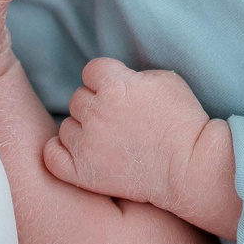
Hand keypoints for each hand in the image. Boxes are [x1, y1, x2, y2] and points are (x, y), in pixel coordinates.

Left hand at [43, 58, 242, 238]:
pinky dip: (60, 153)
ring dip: (82, 130)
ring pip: (67, 126)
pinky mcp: (83, 173)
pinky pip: (52, 156)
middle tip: (119, 121)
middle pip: (78, 98)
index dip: (106, 80)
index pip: (91, 70)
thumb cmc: (184, 122)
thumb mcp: (166, 80)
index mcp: (115, 85)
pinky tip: (78, 153)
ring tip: (108, 141)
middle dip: (96, 105)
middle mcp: (96, 112)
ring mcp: (87, 144)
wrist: (191, 169)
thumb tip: (115, 81)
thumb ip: (132, 76)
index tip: (120, 92)